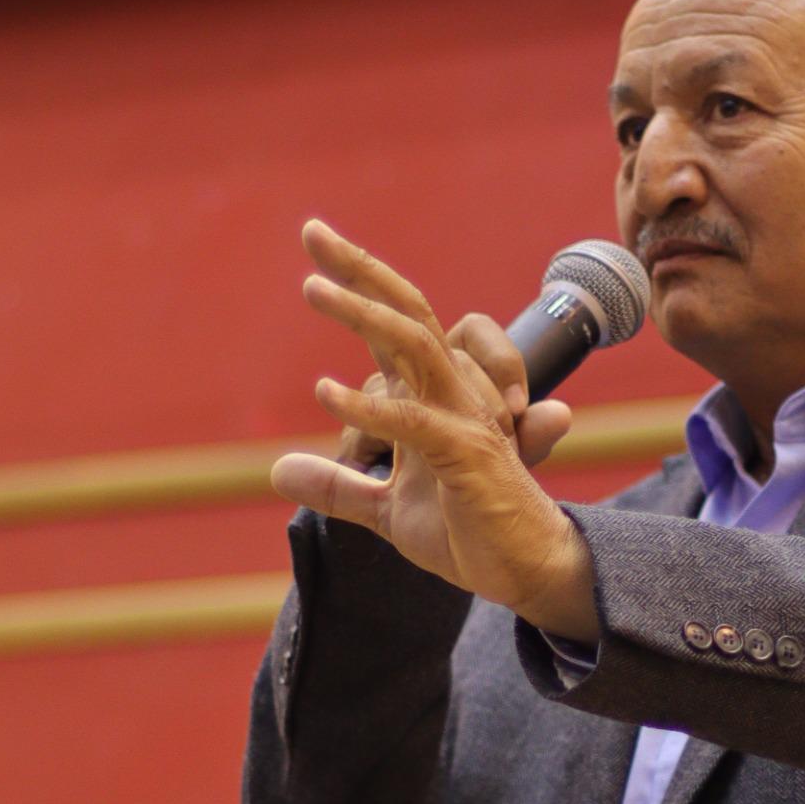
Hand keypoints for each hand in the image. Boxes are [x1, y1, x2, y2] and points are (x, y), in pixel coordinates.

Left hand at [270, 220, 598, 638]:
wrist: (525, 571)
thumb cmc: (470, 530)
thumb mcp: (387, 511)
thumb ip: (339, 487)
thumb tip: (278, 469)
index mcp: (435, 395)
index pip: (394, 325)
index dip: (358, 282)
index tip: (315, 243)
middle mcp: (454, 391)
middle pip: (410, 311)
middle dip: (361, 268)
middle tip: (313, 232)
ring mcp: (466, 417)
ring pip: (417, 346)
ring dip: (363, 315)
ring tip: (313, 290)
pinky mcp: (470, 455)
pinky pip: (417, 420)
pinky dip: (371, 407)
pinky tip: (326, 393)